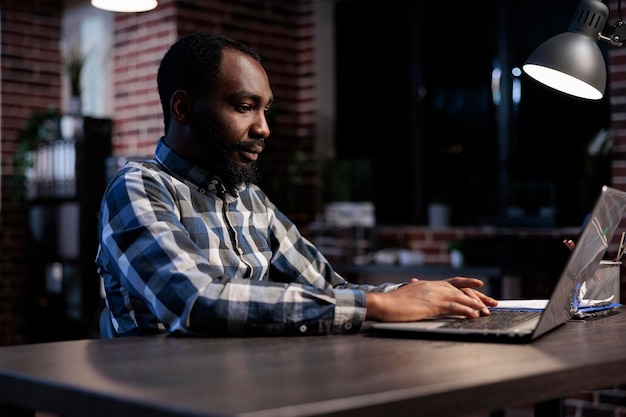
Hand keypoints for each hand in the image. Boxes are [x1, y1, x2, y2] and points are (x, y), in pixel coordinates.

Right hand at [365, 277, 498, 321]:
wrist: (383, 303)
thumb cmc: (392, 303)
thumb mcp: (408, 295)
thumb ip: (417, 294)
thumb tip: (420, 294)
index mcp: (428, 284)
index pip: (453, 282)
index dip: (468, 283)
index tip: (480, 286)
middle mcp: (433, 287)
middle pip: (461, 290)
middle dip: (478, 296)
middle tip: (492, 302)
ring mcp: (433, 295)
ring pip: (460, 298)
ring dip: (476, 305)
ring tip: (488, 311)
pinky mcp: (432, 305)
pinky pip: (454, 307)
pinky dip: (467, 310)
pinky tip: (475, 315)